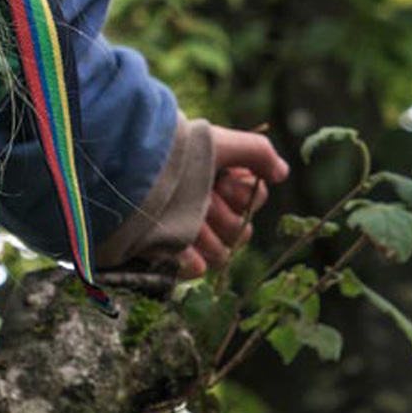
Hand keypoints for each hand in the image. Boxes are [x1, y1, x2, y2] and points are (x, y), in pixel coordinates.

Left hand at [177, 126, 288, 278]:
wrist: (128, 170)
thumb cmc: (173, 152)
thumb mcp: (217, 142)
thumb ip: (257, 151)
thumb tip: (283, 173)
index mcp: (219, 187)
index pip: (253, 203)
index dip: (242, 194)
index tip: (222, 180)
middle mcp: (207, 212)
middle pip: (241, 232)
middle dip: (223, 215)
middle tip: (202, 200)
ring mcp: (188, 236)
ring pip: (222, 254)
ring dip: (207, 237)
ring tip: (186, 220)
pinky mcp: (169, 256)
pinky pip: (196, 270)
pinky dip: (190, 261)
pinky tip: (179, 247)